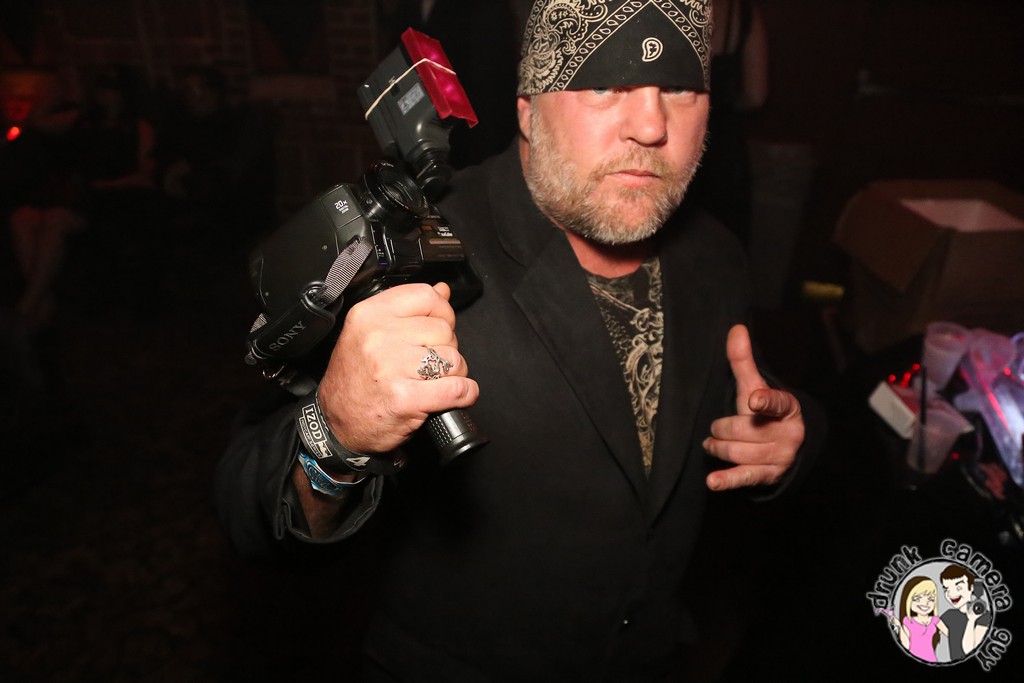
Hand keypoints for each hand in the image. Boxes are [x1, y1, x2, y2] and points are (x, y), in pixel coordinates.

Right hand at [317, 282, 478, 454]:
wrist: (336, 423)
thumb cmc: (355, 380)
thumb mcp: (371, 334)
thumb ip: (409, 311)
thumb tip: (443, 290)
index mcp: (369, 315)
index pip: (426, 296)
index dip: (442, 313)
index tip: (439, 328)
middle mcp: (379, 337)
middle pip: (443, 330)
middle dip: (446, 349)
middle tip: (429, 365)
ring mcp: (392, 368)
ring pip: (453, 359)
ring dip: (454, 374)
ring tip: (433, 382)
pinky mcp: (406, 398)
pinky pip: (457, 388)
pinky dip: (464, 394)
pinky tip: (452, 396)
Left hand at [703, 324, 803, 490]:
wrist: (787, 446)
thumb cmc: (765, 413)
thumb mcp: (755, 387)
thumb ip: (743, 361)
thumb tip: (736, 328)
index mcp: (788, 408)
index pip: (777, 402)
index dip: (765, 401)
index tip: (754, 400)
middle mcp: (788, 434)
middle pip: (745, 430)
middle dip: (723, 428)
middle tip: (718, 427)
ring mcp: (780, 457)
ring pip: (739, 453)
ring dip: (718, 447)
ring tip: (712, 444)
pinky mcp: (769, 476)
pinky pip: (746, 478)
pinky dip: (728, 480)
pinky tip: (713, 482)